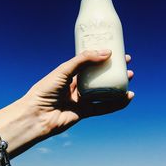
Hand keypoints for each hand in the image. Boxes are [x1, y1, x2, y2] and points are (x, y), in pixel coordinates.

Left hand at [0, 50, 133, 157]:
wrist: (36, 115)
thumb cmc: (45, 89)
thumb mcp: (64, 69)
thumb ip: (84, 60)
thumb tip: (107, 52)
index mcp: (71, 72)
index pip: (91, 62)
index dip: (103, 56)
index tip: (116, 50)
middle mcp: (77, 84)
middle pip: (100, 76)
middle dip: (113, 69)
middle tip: (126, 63)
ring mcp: (82, 98)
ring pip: (104, 90)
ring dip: (118, 84)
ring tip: (129, 76)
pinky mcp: (85, 112)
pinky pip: (104, 107)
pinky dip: (117, 103)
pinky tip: (127, 97)